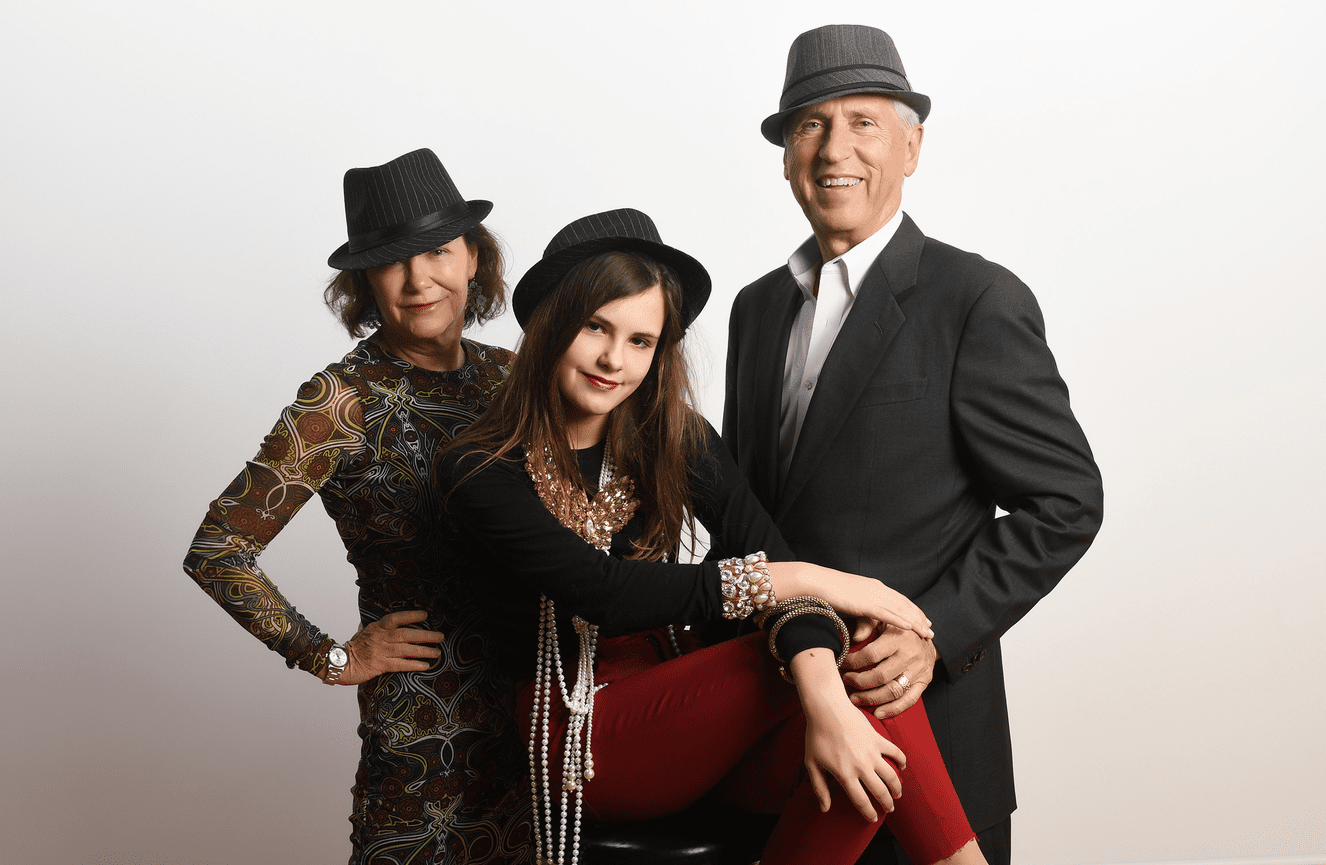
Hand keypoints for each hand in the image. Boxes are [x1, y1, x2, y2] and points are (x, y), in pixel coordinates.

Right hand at [330, 610, 445, 685]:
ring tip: (437, 652)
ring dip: (424, 651)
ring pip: (407, 649)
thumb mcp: (365, 631)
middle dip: (426, 636)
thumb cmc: (354, 647)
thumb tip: (390, 621)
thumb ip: (379, 627)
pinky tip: (425, 665)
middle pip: (407, 634)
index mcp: (378, 627)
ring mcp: (381, 651)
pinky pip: (401, 664)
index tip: (425, 616)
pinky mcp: (381, 665)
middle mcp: (381, 638)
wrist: (341, 663)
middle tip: (440, 637)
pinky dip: (414, 664)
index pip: (397, 618)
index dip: (411, 616)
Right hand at [768, 563, 932, 639]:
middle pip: (904, 604)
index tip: (922, 618)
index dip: (912, 609)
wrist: (816, 582)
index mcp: (874, 586)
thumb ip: (858, 608)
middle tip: (931, 629)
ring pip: (900, 610)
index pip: (898, 598)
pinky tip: (911, 628)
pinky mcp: (865, 603)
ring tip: (927, 633)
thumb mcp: (848, 598)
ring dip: (916, 622)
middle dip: (919, 617)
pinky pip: (887, 614)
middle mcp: (877, 589)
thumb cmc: (827, 590)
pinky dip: (901, 621)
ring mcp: (872, 595)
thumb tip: (861, 620)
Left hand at [790, 647, 905, 822]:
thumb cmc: (816, 735)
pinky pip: (896, 752)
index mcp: (845, 775)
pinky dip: (902, 761)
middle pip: (880, 792)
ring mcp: (872, 752)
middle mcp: (861, 766)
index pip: (861, 801)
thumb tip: (825, 809)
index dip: (868, 813)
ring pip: (892, 776)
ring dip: (897, 788)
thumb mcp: (812, 763)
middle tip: (889, 809)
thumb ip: (819, 788)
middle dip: (887, 804)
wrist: (827, 708)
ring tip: (897, 794)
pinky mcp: (878, 739)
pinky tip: (902, 767)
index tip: (872, 818)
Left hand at [841, 624, 936, 718]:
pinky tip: (878, 713)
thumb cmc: (897, 625)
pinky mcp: (924, 682)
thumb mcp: (883, 617)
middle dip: (859, 682)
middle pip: (881, 676)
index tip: (841, 663)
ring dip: (871, 698)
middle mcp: (910, 655)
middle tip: (845, 682)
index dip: (853, 662)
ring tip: (855, 699)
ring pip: (893, 691)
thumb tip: (855, 637)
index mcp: (898, 638)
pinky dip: (893, 709)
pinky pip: (909, 700)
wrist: (926, 633)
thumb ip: (867, 623)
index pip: (871, 655)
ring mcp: (918, 671)